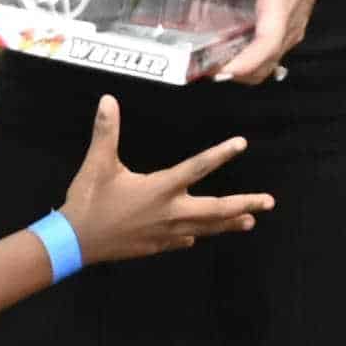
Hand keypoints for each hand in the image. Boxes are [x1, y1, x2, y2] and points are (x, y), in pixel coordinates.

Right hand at [55, 97, 273, 261]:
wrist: (76, 242)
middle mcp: (170, 211)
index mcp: (160, 188)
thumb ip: (106, 131)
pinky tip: (200, 235)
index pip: (198, 167)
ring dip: (230, 223)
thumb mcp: (97, 163)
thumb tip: (108, 99)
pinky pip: (184, 239)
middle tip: (269, 202)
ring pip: (207, 228)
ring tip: (251, 221)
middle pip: (217, 209)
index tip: (241, 144)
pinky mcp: (157, 246)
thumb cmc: (89, 201)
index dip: (221, 154)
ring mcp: (166, 232)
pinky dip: (197, 234)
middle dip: (245, 204)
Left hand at [216, 0, 342, 83]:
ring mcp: (289, 27)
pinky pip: (267, 54)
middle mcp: (288, 23)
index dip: (247, 61)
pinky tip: (222, 50)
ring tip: (205, 62)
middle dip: (235, 72)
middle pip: (264, 63)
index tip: (222, 70)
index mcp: (283, 2)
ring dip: (239, 70)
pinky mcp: (286, 26)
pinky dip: (246, 61)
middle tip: (198, 67)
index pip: (268, 42)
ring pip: (266, 63)